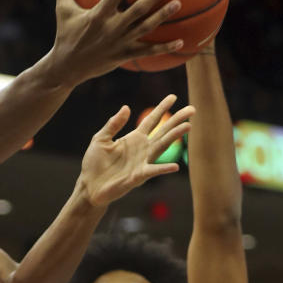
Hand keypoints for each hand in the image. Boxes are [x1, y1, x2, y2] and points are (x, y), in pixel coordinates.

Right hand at [51, 0, 182, 83]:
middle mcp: (111, 28)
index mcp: (98, 15)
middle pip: (137, 10)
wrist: (66, 69)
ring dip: (162, 16)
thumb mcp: (62, 9)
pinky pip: (147, 51)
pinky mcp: (124, 56)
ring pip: (145, 28)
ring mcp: (119, 43)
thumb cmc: (65, 35)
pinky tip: (181, 41)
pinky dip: (164, 48)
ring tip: (178, 4)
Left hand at [78, 94, 193, 206]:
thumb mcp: (101, 139)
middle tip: (192, 109)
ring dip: (175, 137)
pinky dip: (164, 169)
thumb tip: (126, 107)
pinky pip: (153, 171)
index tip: (173, 97)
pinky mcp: (137, 177)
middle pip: (163, 131)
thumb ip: (113, 124)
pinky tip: (175, 167)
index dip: (162, 108)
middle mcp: (142, 149)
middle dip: (177, 120)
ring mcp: (142, 162)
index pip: (152, 120)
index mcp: (134, 138)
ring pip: (162, 146)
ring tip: (188, 126)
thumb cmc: (94, 164)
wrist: (89, 186)